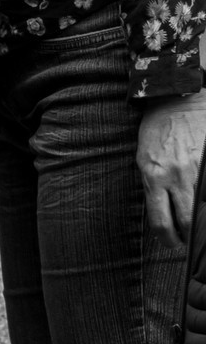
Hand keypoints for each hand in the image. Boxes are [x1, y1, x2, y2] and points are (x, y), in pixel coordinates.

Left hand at [136, 92, 205, 245]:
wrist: (176, 101)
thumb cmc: (157, 130)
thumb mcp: (144, 158)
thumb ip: (153, 185)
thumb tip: (163, 213)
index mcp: (152, 176)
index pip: (160, 222)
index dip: (167, 239)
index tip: (171, 242)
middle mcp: (174, 176)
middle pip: (187, 223)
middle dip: (189, 238)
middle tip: (189, 240)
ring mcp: (195, 170)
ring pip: (202, 212)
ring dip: (201, 225)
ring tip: (199, 227)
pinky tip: (205, 206)